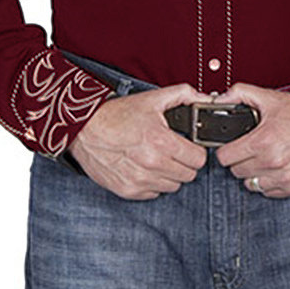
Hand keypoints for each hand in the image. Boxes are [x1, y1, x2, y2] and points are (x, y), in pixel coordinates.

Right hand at [68, 83, 211, 199]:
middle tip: (173, 151)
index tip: (190, 147)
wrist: (84, 129)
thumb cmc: (117, 114)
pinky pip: (154, 193)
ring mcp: (139, 180)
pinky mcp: (128, 191)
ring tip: (157, 158)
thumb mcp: (153, 98)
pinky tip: (144, 167)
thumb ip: (183, 95)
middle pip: (188, 175)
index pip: (198, 160)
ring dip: (170, 174)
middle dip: (184, 163)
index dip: (196, 151)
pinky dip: (153, 183)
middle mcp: (152, 164)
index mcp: (161, 141)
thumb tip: (205, 98)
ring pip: (172, 186)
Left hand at [213, 83, 289, 197]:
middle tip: (249, 148)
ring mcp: (285, 178)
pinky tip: (274, 167)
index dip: (226, 149)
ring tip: (262, 157)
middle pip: (236, 171)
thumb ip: (240, 94)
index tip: (231, 145)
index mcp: (263, 142)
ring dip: (253, 172)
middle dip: (239, 159)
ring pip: (251, 184)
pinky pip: (269, 192)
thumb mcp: (269, 97)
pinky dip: (268, 181)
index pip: (225, 158)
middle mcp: (273, 163)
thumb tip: (219, 99)